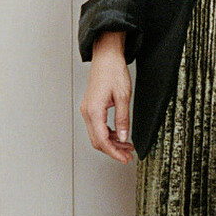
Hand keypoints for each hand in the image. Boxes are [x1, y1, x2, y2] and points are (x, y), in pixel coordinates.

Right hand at [80, 31, 133, 163]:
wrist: (106, 56)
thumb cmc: (113, 71)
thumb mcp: (123, 96)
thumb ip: (123, 119)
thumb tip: (124, 137)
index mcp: (94, 111)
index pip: (102, 140)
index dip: (114, 153)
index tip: (124, 159)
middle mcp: (87, 112)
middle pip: (98, 141)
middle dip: (113, 150)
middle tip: (127, 156)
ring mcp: (87, 110)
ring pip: (97, 135)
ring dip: (112, 143)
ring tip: (127, 146)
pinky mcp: (91, 107)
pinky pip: (97, 126)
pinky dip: (108, 133)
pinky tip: (120, 134)